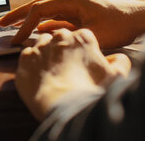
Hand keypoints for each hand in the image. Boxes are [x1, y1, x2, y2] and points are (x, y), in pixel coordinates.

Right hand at [0, 0, 144, 48]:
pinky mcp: (81, 16)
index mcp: (71, 1)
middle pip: (37, 6)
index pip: (40, 11)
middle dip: (18, 15)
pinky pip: (56, 20)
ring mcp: (75, 8)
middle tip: (0, 24)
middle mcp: (70, 1)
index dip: (25, 25)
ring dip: (29, 20)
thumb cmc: (120, 24)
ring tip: (14, 28)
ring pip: (46, 13)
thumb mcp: (95, 34)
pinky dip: (44, 26)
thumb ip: (71, 37)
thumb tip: (50, 42)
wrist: (140, 18)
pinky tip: (37, 34)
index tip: (16, 39)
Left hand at [15, 28, 130, 120]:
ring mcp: (39, 47)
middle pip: (60, 38)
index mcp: (82, 38)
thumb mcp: (116, 77)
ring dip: (46, 54)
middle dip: (63, 49)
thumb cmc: (91, 92)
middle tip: (67, 69)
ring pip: (41, 44)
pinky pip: (26, 56)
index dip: (83, 50)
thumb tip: (117, 59)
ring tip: (52, 73)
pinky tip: (39, 77)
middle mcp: (59, 37)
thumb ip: (119, 63)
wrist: (64, 108)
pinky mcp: (24, 60)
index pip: (82, 37)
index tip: (82, 63)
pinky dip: (31, 64)